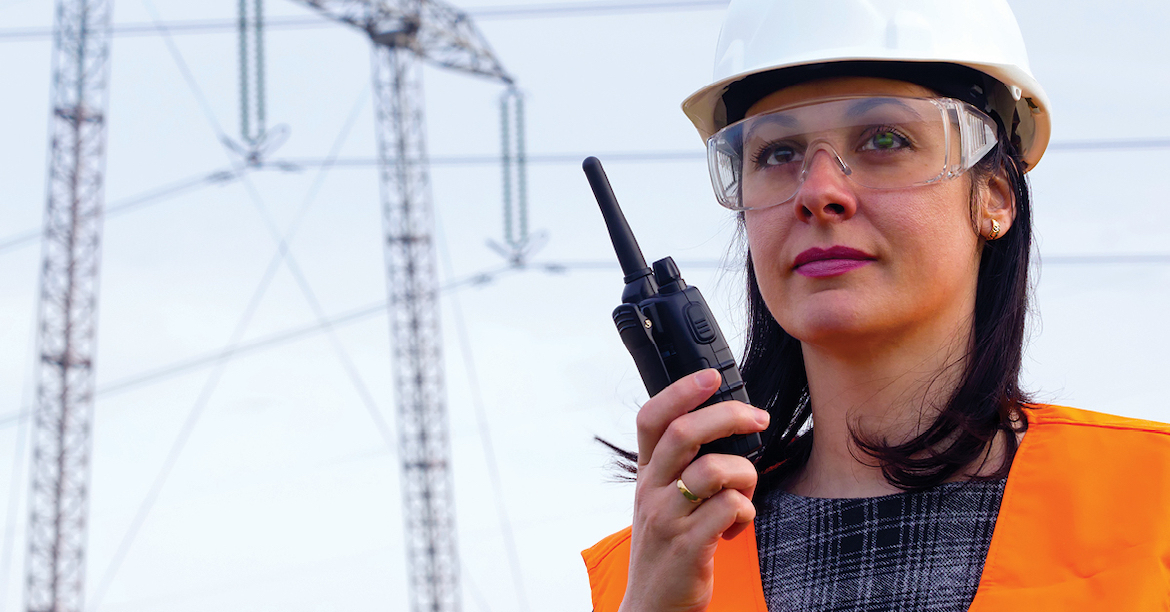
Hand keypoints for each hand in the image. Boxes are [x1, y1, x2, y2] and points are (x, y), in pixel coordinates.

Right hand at [618, 369, 769, 611]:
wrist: (653, 607)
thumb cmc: (668, 548)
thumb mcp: (662, 502)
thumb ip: (683, 468)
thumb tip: (727, 427)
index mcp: (646, 475)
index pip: (651, 419)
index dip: (680, 391)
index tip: (711, 376)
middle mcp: (652, 492)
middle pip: (684, 433)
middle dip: (729, 416)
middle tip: (759, 419)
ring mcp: (668, 519)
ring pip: (715, 471)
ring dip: (745, 475)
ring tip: (745, 493)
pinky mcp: (689, 546)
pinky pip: (730, 509)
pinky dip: (746, 512)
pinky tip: (738, 525)